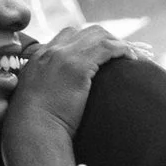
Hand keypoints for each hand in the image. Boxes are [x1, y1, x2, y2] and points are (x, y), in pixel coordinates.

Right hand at [3, 23, 140, 155]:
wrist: (31, 134)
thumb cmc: (33, 128)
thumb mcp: (33, 101)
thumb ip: (45, 90)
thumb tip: (61, 99)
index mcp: (38, 58)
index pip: (68, 36)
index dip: (90, 42)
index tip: (105, 54)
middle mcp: (50, 51)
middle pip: (85, 32)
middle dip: (108, 39)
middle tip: (125, 54)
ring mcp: (63, 56)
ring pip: (99, 36)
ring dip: (119, 45)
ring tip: (135, 58)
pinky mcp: (77, 66)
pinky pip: (107, 47)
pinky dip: (123, 50)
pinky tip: (133, 60)